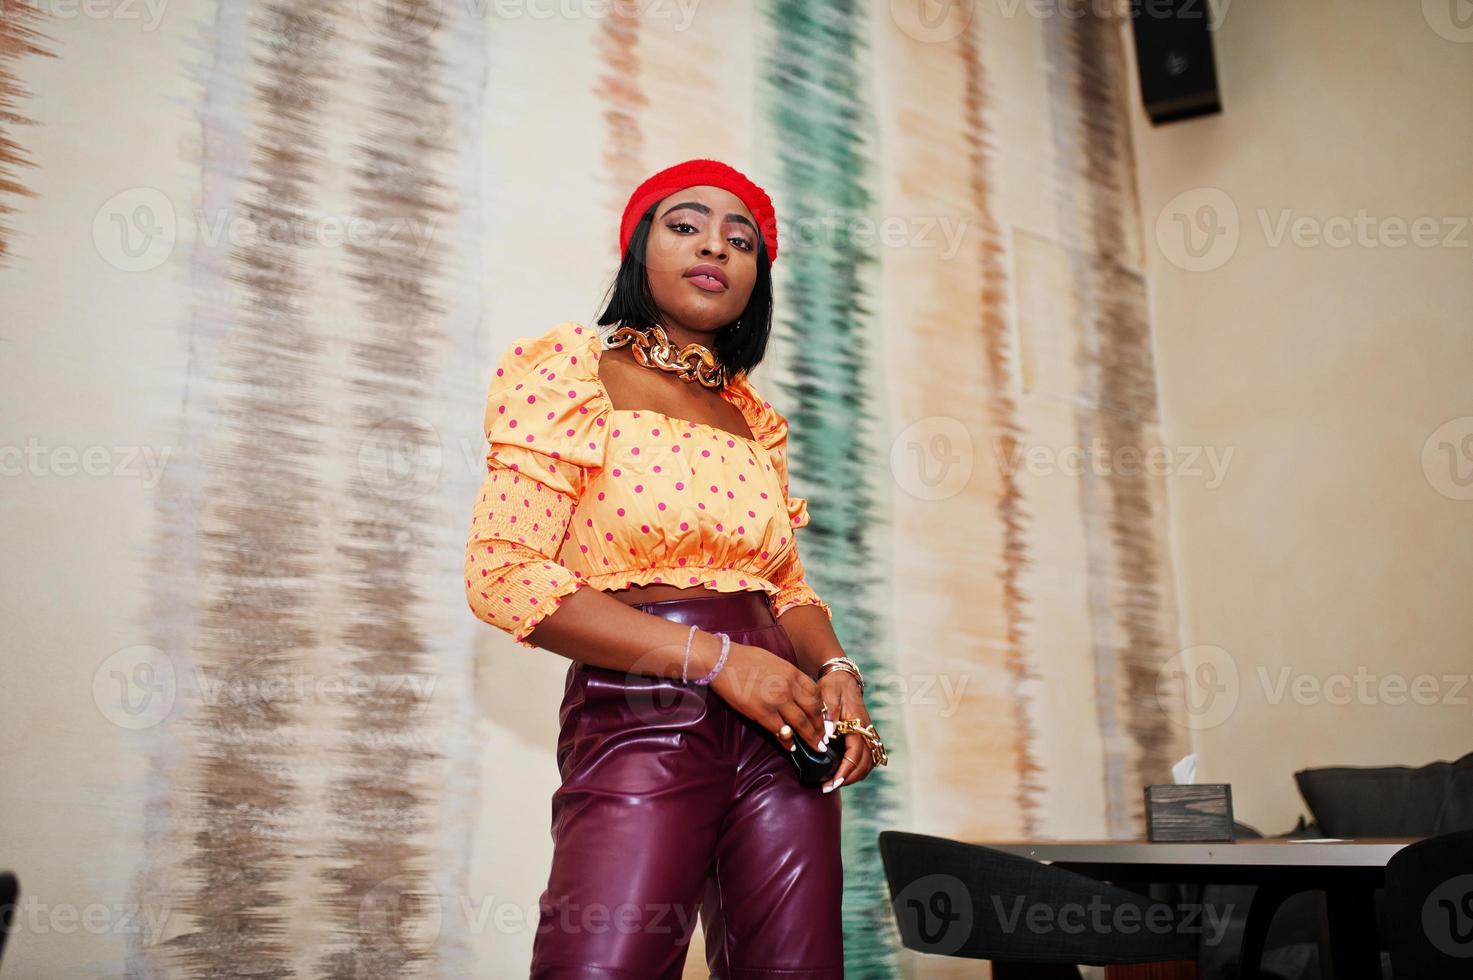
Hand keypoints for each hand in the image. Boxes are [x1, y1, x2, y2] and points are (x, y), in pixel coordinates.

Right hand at [707, 639, 826, 756]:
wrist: (723, 661)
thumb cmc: (745, 658)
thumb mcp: (774, 661)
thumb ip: (787, 675)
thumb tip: (794, 687)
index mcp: (792, 672)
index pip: (816, 693)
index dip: (822, 708)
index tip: (824, 718)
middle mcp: (789, 687)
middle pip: (813, 711)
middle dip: (820, 727)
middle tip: (825, 738)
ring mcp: (777, 701)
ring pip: (801, 724)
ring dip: (811, 738)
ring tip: (816, 747)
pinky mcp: (763, 713)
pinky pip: (781, 732)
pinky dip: (788, 742)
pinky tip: (792, 747)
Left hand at [817, 670, 874, 793]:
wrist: (842, 678)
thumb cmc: (833, 687)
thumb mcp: (828, 696)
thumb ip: (828, 715)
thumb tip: (827, 735)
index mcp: (858, 725)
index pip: (855, 755)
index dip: (844, 771)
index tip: (831, 782)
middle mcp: (866, 732)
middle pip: (864, 764)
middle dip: (848, 779)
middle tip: (828, 787)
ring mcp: (867, 734)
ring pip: (868, 763)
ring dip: (854, 776)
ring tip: (834, 782)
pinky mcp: (864, 736)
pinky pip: (866, 758)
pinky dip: (857, 769)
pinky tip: (843, 772)